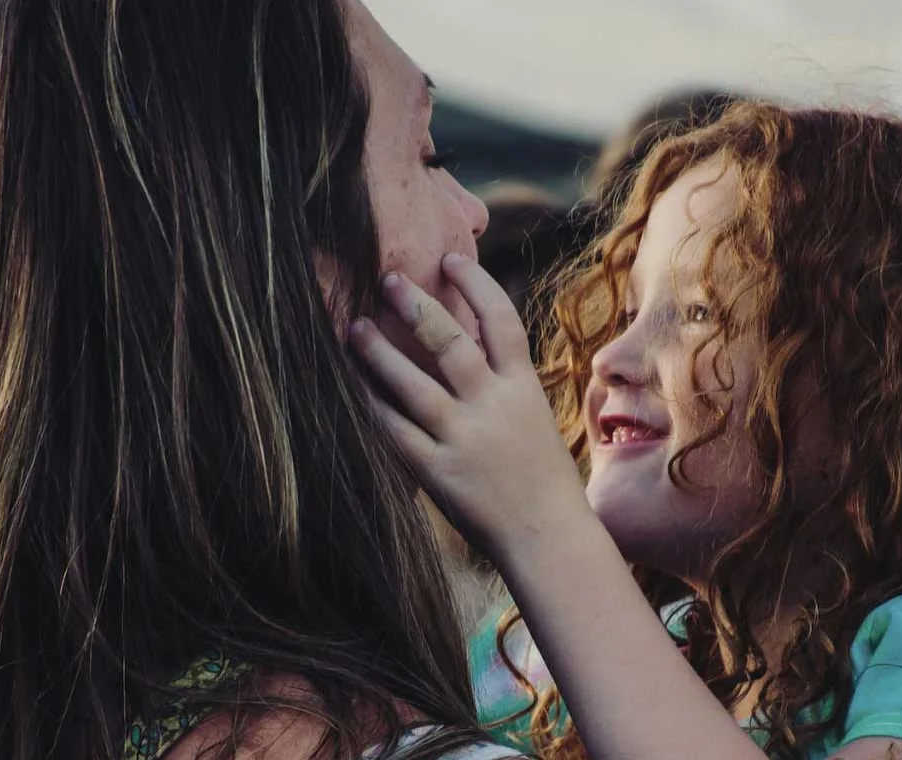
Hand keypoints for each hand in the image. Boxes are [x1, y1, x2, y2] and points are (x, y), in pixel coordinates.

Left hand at [348, 253, 590, 558]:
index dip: (475, 283)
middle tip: (386, 278)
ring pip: (414, 384)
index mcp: (523, 388)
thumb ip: (503, 381)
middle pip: (451, 342)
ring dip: (380, 352)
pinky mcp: (440, 473)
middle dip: (416, 306)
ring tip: (354, 327)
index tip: (449, 257)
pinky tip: (351, 386)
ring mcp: (465, 440)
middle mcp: (494, 407)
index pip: (501, 320)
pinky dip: (372, 406)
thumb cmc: (542, 477)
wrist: (550, 538)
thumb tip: (471, 337)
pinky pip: (397, 432)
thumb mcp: (533, 417)